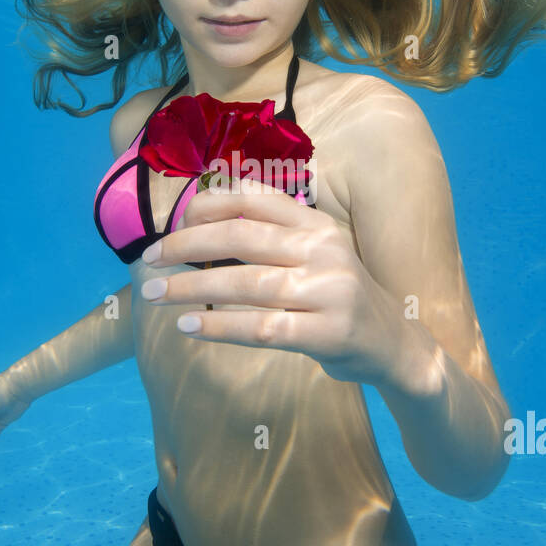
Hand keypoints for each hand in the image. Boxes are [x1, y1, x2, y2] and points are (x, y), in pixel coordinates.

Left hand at [140, 177, 398, 384]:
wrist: (395, 346)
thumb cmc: (339, 298)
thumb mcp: (316, 255)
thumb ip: (273, 236)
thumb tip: (201, 221)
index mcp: (318, 224)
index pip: (255, 200)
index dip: (209, 205)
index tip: (175, 222)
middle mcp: (324, 250)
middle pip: (241, 238)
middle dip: (187, 245)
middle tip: (150, 259)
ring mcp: (329, 291)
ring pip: (244, 283)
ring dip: (191, 287)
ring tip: (155, 294)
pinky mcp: (327, 333)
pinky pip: (260, 327)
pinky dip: (218, 327)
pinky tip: (188, 328)